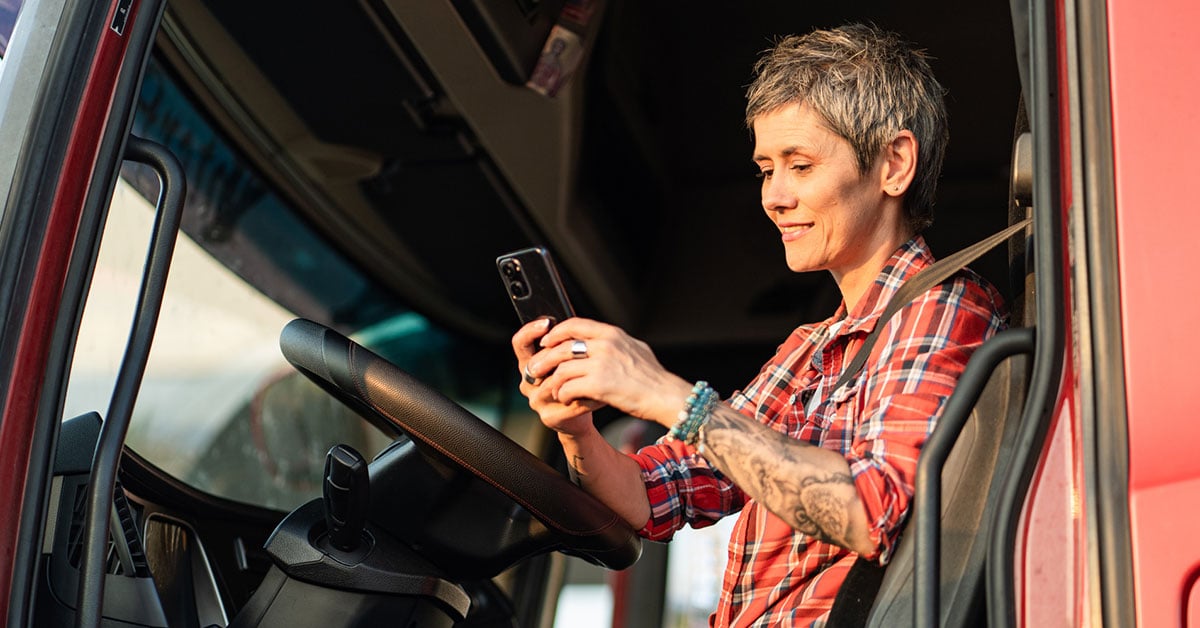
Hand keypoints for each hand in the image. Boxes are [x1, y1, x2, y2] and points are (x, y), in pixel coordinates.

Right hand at [512, 318, 604, 434]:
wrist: (583, 410)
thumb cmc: (577, 378)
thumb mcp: (569, 358)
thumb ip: (566, 343)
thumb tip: (574, 322)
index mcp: (529, 363)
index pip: (520, 343)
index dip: (530, 331)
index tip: (546, 323)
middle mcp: (528, 382)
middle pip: (536, 362)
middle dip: (558, 354)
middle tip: (581, 347)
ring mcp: (537, 400)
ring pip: (553, 383)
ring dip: (578, 375)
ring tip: (600, 369)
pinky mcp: (550, 417)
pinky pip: (569, 402)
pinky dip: (588, 396)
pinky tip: (602, 392)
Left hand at [528, 318, 692, 428]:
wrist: (666, 395)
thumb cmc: (653, 377)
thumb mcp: (635, 348)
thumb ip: (615, 342)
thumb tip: (600, 339)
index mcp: (612, 334)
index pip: (574, 324)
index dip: (555, 333)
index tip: (547, 342)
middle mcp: (605, 345)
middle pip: (561, 347)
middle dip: (544, 360)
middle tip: (536, 370)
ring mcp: (601, 364)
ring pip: (561, 369)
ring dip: (553, 381)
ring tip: (553, 390)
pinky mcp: (599, 385)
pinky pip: (569, 387)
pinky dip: (563, 394)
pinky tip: (566, 399)